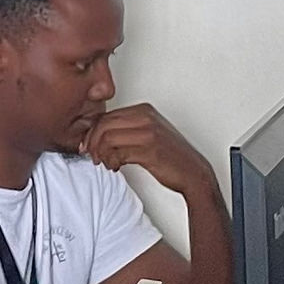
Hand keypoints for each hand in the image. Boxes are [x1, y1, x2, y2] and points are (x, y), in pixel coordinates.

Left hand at [78, 100, 211, 187]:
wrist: (193, 173)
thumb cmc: (170, 156)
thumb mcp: (148, 134)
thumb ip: (126, 129)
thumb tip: (96, 134)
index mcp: (144, 110)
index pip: (107, 115)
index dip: (92, 132)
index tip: (89, 145)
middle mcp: (146, 117)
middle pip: (103, 124)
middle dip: (93, 142)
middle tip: (93, 156)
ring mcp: (148, 132)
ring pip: (107, 137)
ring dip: (102, 154)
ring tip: (107, 163)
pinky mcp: (149, 150)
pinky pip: (118, 153)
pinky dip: (111, 162)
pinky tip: (116, 166)